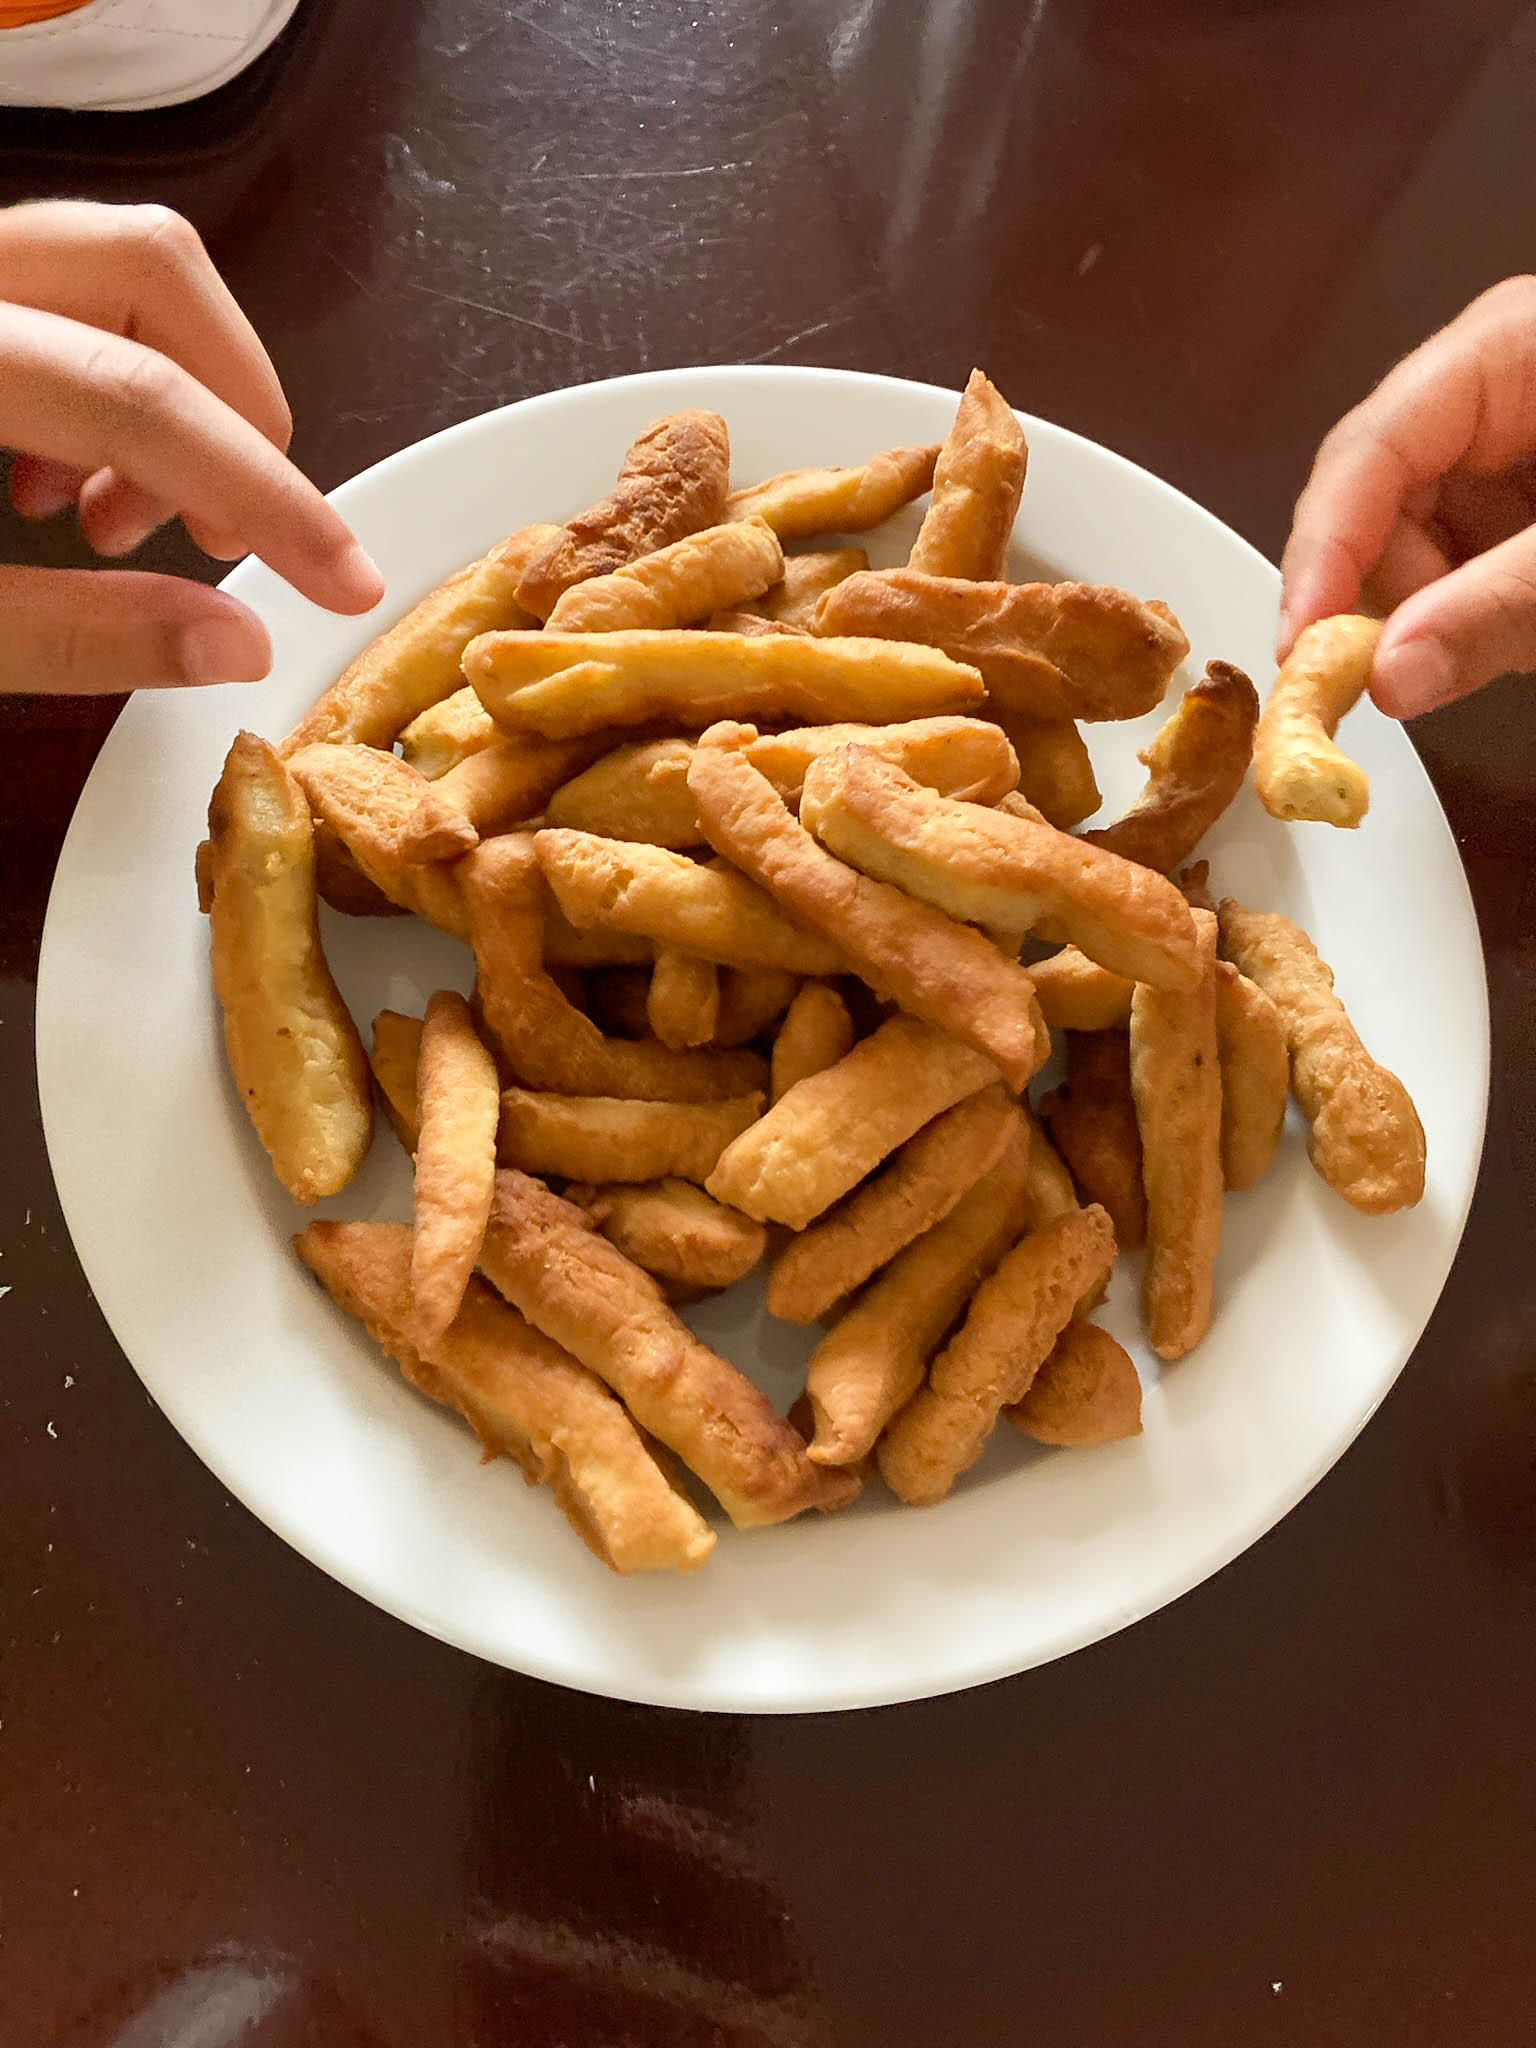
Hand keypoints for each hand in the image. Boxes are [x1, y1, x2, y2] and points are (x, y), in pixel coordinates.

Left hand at [0, 200, 382, 693]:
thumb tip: (238, 645)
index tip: (344, 579)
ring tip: (118, 519)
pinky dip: (104, 373)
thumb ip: (72, 634)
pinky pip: (57, 281)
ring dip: (171, 389)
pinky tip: (59, 478)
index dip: (265, 495)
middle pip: (153, 269)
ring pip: (114, 262)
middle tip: (216, 534)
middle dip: (230, 408)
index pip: (141, 397)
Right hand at [1279, 275, 1535, 715]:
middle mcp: (1489, 390)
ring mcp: (1505, 446)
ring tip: (1512, 637)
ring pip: (1411, 547)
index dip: (1323, 555)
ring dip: (1436, 614)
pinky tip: (1516, 626)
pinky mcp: (1521, 499)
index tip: (1301, 652)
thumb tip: (1391, 682)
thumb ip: (1503, 607)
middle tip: (1399, 679)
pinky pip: (1458, 564)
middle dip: (1387, 597)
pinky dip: (1470, 615)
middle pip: (1376, 505)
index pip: (1369, 450)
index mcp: (1506, 348)